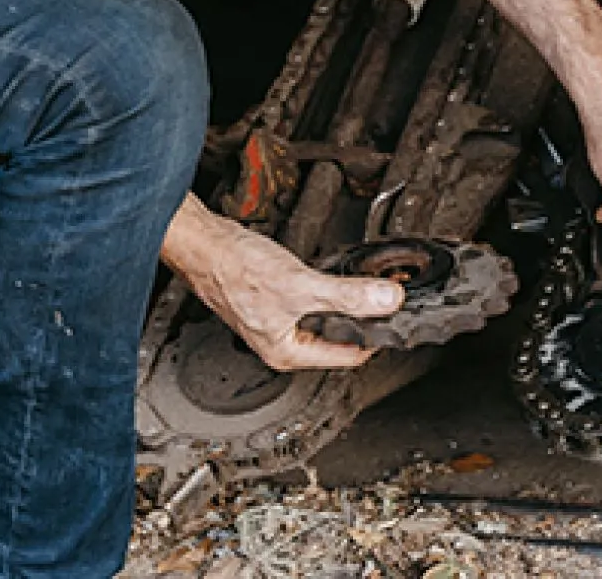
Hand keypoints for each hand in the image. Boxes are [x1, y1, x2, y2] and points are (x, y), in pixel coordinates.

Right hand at [162, 197, 402, 370]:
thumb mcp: (302, 285)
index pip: (349, 357)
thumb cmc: (236, 270)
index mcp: (288, 353)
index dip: (376, 336)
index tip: (396, 316)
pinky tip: (331, 275)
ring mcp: (276, 322)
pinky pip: (311, 302)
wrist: (205, 244)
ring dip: (344, 303)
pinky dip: (326, 290)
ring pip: (324, 319)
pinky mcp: (273, 300)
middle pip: (338, 338)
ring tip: (364, 286)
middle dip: (362, 318)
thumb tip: (388, 301)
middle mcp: (281, 343)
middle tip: (385, 297)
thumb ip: (349, 296)